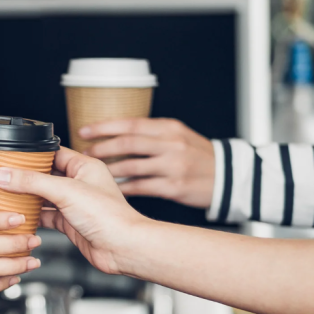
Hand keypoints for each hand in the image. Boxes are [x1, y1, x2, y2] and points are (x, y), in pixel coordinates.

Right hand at [0, 148, 147, 274]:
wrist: (123, 248)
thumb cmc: (109, 216)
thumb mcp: (65, 191)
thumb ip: (32, 182)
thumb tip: (4, 174)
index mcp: (84, 166)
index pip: (53, 153)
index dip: (32, 154)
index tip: (10, 156)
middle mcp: (80, 183)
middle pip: (45, 175)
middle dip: (25, 177)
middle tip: (3, 176)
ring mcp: (74, 204)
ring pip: (44, 197)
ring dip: (27, 197)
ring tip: (5, 194)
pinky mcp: (70, 223)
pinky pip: (46, 216)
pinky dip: (33, 217)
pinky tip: (19, 216)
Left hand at [79, 118, 214, 208]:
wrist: (229, 177)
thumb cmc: (198, 155)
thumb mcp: (179, 135)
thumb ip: (151, 133)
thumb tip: (115, 134)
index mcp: (169, 128)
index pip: (130, 123)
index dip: (104, 127)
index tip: (84, 131)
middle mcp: (171, 145)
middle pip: (128, 143)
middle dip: (101, 148)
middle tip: (84, 154)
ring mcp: (173, 166)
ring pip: (131, 166)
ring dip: (109, 169)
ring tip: (93, 172)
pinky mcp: (174, 187)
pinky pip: (141, 187)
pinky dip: (123, 188)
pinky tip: (111, 189)